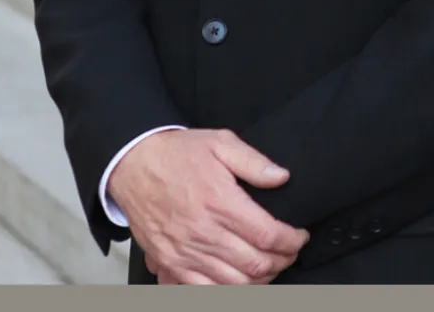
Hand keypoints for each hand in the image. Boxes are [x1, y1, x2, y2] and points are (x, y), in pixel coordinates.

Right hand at [108, 127, 308, 283]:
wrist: (134, 164)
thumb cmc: (177, 153)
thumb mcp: (220, 142)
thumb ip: (253, 162)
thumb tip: (281, 177)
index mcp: (220, 202)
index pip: (268, 235)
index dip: (291, 241)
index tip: (299, 236)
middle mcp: (204, 232)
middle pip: (255, 264)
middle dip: (282, 262)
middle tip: (290, 252)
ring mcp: (186, 252)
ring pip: (234, 284)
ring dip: (260, 280)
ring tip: (270, 266)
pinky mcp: (170, 263)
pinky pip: (204, 290)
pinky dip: (227, 291)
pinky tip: (240, 280)